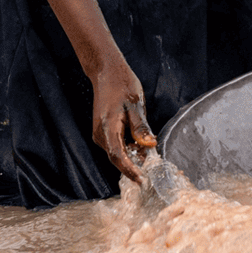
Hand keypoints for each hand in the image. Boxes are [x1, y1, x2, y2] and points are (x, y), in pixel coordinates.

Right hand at [89, 59, 151, 183]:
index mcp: (108, 127)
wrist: (106, 72)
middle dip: (134, 165)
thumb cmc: (122, 84)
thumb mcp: (136, 104)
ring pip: (116, 152)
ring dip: (131, 156)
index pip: (118, 156)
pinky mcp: (102, 131)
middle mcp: (100, 134)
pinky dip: (127, 148)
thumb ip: (141, 126)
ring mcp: (99, 133)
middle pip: (117, 157)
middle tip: (152, 166)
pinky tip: (138, 143)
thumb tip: (149, 145)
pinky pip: (115, 146)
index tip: (143, 180)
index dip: (130, 170)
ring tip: (148, 152)